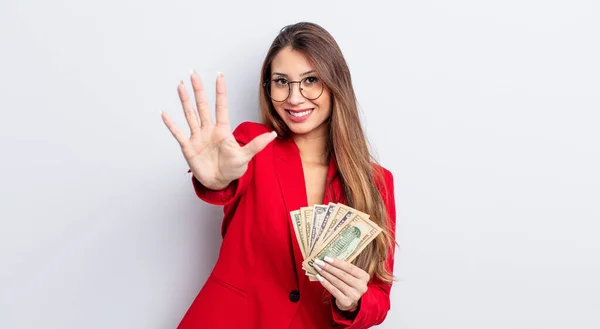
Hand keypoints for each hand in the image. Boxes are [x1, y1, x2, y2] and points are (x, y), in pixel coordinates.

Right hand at [161, 71, 276, 189]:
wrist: (219, 182)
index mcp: (222, 130)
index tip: (219, 75)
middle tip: (194, 73)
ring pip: (190, 115)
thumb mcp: (245, 156)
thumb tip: (273, 135)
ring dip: (185, 100)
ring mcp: (197, 137)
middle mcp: (209, 130)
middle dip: (199, 89)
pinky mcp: (188, 147)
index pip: (221, 106)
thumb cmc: (233, 169)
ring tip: (180, 86)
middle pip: (203, 105)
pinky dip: (171, 124)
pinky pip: (178, 133)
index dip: (220, 91)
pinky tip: (165, 114)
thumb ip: (257, 145)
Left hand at [313, 257, 369, 312]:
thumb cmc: (349, 284)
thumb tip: (327, 259)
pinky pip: (333, 290)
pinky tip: (319, 277)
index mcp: (364, 276)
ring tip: (317, 268)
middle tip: (318, 262)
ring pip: (336, 281)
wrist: (351, 302)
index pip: (349, 267)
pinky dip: (325, 283)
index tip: (326, 258)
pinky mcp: (346, 302)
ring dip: (325, 274)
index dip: (337, 262)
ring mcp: (354, 295)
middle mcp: (361, 286)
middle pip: (342, 274)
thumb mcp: (351, 275)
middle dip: (328, 267)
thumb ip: (343, 268)